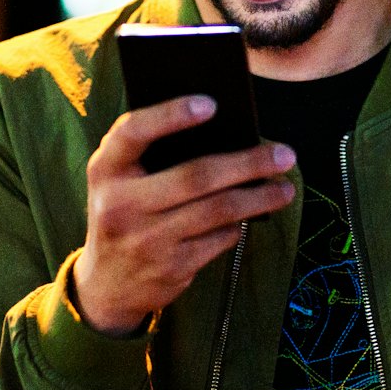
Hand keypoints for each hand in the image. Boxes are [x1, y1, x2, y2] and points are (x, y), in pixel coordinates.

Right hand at [71, 95, 295, 335]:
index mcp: (105, 170)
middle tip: (284, 154)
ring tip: (285, 187)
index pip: (133, 132)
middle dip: (247, 163)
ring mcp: (146, 240)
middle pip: (195, 176)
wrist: (106, 285)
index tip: (212, 104)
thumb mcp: (120, 180)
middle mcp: (120, 204)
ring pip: (217, 210)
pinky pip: (219, 238)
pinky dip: (240, 224)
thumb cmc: (124, 212)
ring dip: (259, 197)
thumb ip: (152, 153)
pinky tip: (255, 214)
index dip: (170, 115)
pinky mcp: (170, 268)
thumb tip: (225, 130)